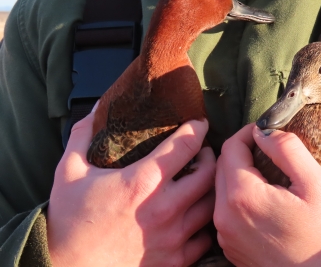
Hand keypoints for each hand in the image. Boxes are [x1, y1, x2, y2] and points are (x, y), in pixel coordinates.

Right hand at [47, 109, 215, 265]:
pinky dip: (204, 224)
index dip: (197, 128)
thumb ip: (83, 136)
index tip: (199, 123)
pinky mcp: (174, 261)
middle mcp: (165, 209)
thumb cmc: (68, 221)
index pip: (186, 144)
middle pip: (209, 172)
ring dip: (211, 188)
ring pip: (212, 204)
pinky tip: (195, 216)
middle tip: (202, 152)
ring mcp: (173, 237)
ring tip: (202, 181)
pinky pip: (205, 239)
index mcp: (143, 182)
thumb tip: (97, 108)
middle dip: (210, 156)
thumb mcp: (69, 172)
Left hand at [214, 124, 320, 266]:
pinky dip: (238, 196)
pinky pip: (225, 209)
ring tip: (266, 172)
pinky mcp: (229, 246)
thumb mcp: (314, 183)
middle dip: (241, 151)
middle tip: (266, 149)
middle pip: (221, 166)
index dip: (247, 132)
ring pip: (221, 187)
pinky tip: (262, 199)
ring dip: (238, 173)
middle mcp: (224, 215)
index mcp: (242, 196)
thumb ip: (287, 149)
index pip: (230, 147)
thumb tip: (264, 130)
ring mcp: (224, 234)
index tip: (264, 130)